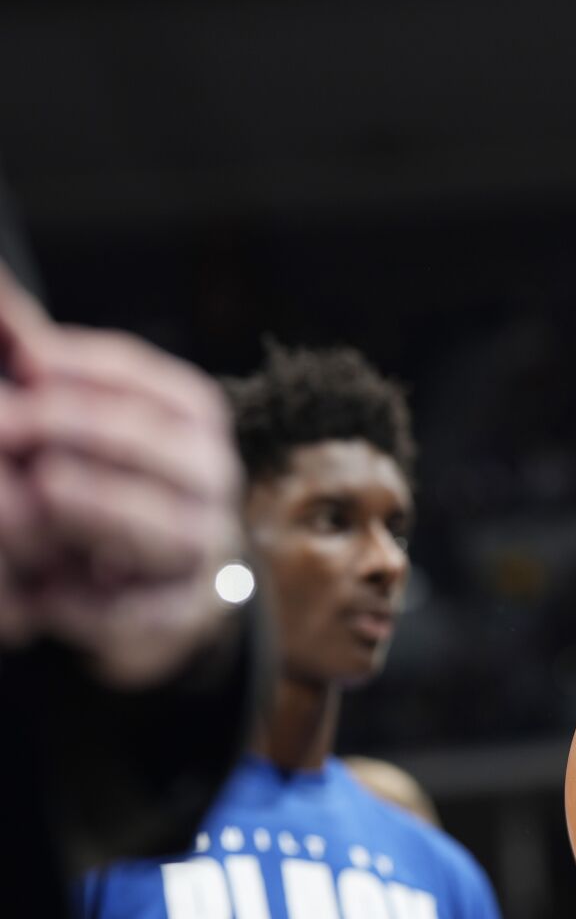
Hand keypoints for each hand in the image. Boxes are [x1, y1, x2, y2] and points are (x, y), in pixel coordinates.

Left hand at [0, 265, 244, 685]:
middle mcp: (212, 482)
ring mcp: (202, 550)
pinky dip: (91, 602)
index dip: (91, 373)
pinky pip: (144, 610)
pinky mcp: (177, 615)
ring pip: (169, 528)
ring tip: (41, 488)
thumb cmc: (97, 480)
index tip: (28, 363)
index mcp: (194, 425)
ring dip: (101, 506)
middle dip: (87, 430)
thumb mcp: (72, 416)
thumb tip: (1, 303)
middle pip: (172, 450)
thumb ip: (37, 361)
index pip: (161, 389)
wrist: (145, 584)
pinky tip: (41, 593)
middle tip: (11, 423)